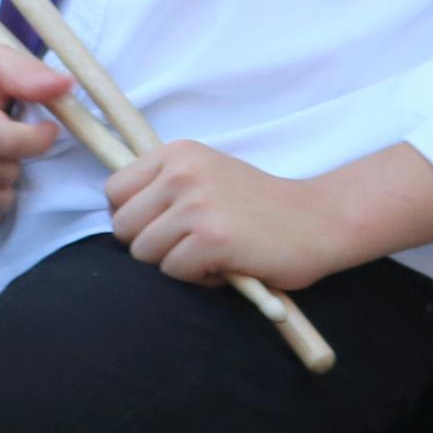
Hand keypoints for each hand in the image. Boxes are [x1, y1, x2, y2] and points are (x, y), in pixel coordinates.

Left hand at [104, 141, 362, 293]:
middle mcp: (181, 173)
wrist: (319, 220)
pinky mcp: (211, 238)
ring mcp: (196, 204)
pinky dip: (199, 278)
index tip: (158, 227)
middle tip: (190, 245)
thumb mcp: (207, 175)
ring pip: (146, 253)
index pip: (114, 191)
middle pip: (123, 227)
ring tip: (212, 253)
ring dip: (176, 264)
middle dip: (150, 245)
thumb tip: (117, 215)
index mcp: (176, 153)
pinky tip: (227, 265)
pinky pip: (175, 273)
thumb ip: (164, 186)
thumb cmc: (259, 207)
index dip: (131, 218)